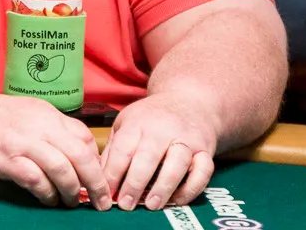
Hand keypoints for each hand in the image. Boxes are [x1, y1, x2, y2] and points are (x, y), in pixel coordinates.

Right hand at [0, 91, 111, 209]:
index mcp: (49, 114)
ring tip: (74, 202)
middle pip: (79, 154)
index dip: (97, 161)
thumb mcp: (31, 114)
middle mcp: (39, 125)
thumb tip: (81, 154)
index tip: (99, 177)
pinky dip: (47, 193)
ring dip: (73, 190)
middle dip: (96, 181)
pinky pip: (35, 180)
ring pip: (61, 168)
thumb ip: (54, 130)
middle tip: (102, 200)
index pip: (84, 136)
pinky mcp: (6, 160)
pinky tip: (49, 199)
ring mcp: (22, 142)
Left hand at [102, 92, 217, 211]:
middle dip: (135, 183)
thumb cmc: (152, 117)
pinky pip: (204, 171)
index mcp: (138, 123)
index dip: (113, 173)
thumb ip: (114, 150)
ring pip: (177, 163)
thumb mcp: (127, 123)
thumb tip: (100, 180)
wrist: (189, 101)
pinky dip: (192, 188)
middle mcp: (163, 129)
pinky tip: (177, 200)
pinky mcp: (205, 150)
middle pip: (148, 156)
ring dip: (164, 187)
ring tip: (151, 205)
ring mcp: (186, 139)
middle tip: (126, 204)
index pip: (123, 149)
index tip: (106, 193)